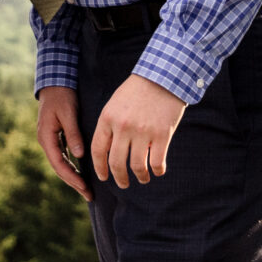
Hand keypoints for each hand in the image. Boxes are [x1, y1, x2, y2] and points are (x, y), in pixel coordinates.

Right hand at [35, 85, 89, 197]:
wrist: (54, 84)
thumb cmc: (61, 96)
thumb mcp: (68, 113)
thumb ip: (73, 134)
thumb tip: (79, 155)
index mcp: (46, 137)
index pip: (59, 164)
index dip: (72, 177)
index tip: (85, 188)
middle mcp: (46, 141)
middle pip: (59, 168)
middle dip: (73, 182)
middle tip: (89, 196)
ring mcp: (50, 140)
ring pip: (60, 164)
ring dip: (72, 177)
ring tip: (86, 190)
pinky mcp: (55, 137)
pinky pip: (63, 157)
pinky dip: (71, 167)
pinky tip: (81, 174)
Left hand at [89, 74, 185, 188]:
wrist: (162, 77)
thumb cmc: (137, 91)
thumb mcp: (115, 103)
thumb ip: (109, 124)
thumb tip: (106, 150)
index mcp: (108, 118)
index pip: (98, 149)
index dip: (99, 167)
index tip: (103, 176)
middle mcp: (123, 127)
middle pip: (116, 162)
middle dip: (119, 178)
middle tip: (123, 184)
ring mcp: (143, 132)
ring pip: (137, 166)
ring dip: (140, 177)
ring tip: (143, 179)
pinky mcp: (162, 134)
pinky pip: (158, 162)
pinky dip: (158, 170)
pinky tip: (158, 171)